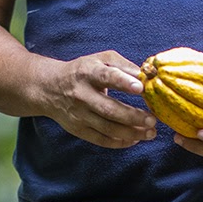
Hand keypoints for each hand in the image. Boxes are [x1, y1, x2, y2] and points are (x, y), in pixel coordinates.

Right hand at [33, 51, 156, 148]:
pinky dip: (120, 142)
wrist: (49, 87)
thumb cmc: (82, 71)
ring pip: (108, 128)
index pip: (106, 76)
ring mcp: (79, 114)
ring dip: (132, 133)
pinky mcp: (78, 129)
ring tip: (150, 133)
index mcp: (87, 72)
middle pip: (109, 109)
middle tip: (153, 120)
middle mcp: (81, 94)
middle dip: (134, 117)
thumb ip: (121, 64)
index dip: (123, 81)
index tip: (141, 88)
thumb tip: (144, 75)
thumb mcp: (99, 59)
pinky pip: (101, 140)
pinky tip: (135, 139)